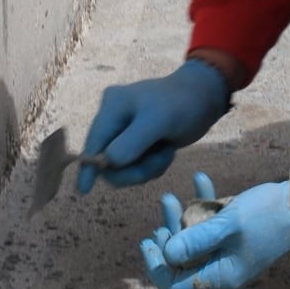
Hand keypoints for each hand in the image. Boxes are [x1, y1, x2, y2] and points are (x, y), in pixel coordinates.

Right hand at [76, 59, 229, 193]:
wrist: (205, 98)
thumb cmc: (182, 103)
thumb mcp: (158, 121)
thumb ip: (131, 142)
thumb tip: (107, 163)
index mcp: (112, 107)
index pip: (93, 142)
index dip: (88, 167)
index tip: (84, 190)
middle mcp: (114, 119)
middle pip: (107, 161)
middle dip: (132, 169)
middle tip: (155, 163)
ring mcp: (126, 132)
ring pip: (123, 167)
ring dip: (146, 168)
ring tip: (164, 152)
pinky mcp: (138, 142)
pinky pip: (136, 166)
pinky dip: (152, 166)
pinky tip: (165, 151)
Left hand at [141, 177, 289, 288]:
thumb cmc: (267, 215)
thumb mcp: (229, 225)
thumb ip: (196, 240)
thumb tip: (166, 253)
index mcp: (220, 277)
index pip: (177, 286)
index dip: (158, 267)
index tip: (147, 241)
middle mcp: (222, 269)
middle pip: (183, 261)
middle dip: (168, 236)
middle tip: (162, 214)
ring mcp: (229, 251)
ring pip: (194, 241)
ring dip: (180, 218)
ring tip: (170, 196)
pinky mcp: (237, 233)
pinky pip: (211, 224)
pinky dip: (204, 205)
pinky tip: (200, 179)